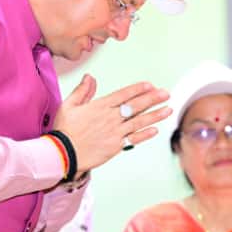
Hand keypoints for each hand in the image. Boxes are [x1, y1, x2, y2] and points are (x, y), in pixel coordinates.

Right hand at [51, 75, 170, 172]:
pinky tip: (155, 130)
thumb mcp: (68, 105)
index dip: (138, 89)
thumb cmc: (64, 130)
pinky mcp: (115, 146)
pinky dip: (145, 135)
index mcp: (100, 106)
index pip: (123, 94)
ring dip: (155, 115)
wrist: (63, 154)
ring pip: (139, 122)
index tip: (150, 85)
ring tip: (169, 109)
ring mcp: (114, 132)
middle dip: (153, 99)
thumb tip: (90, 77)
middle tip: (166, 94)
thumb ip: (82, 91)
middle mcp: (110, 118)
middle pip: (136, 106)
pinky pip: (134, 139)